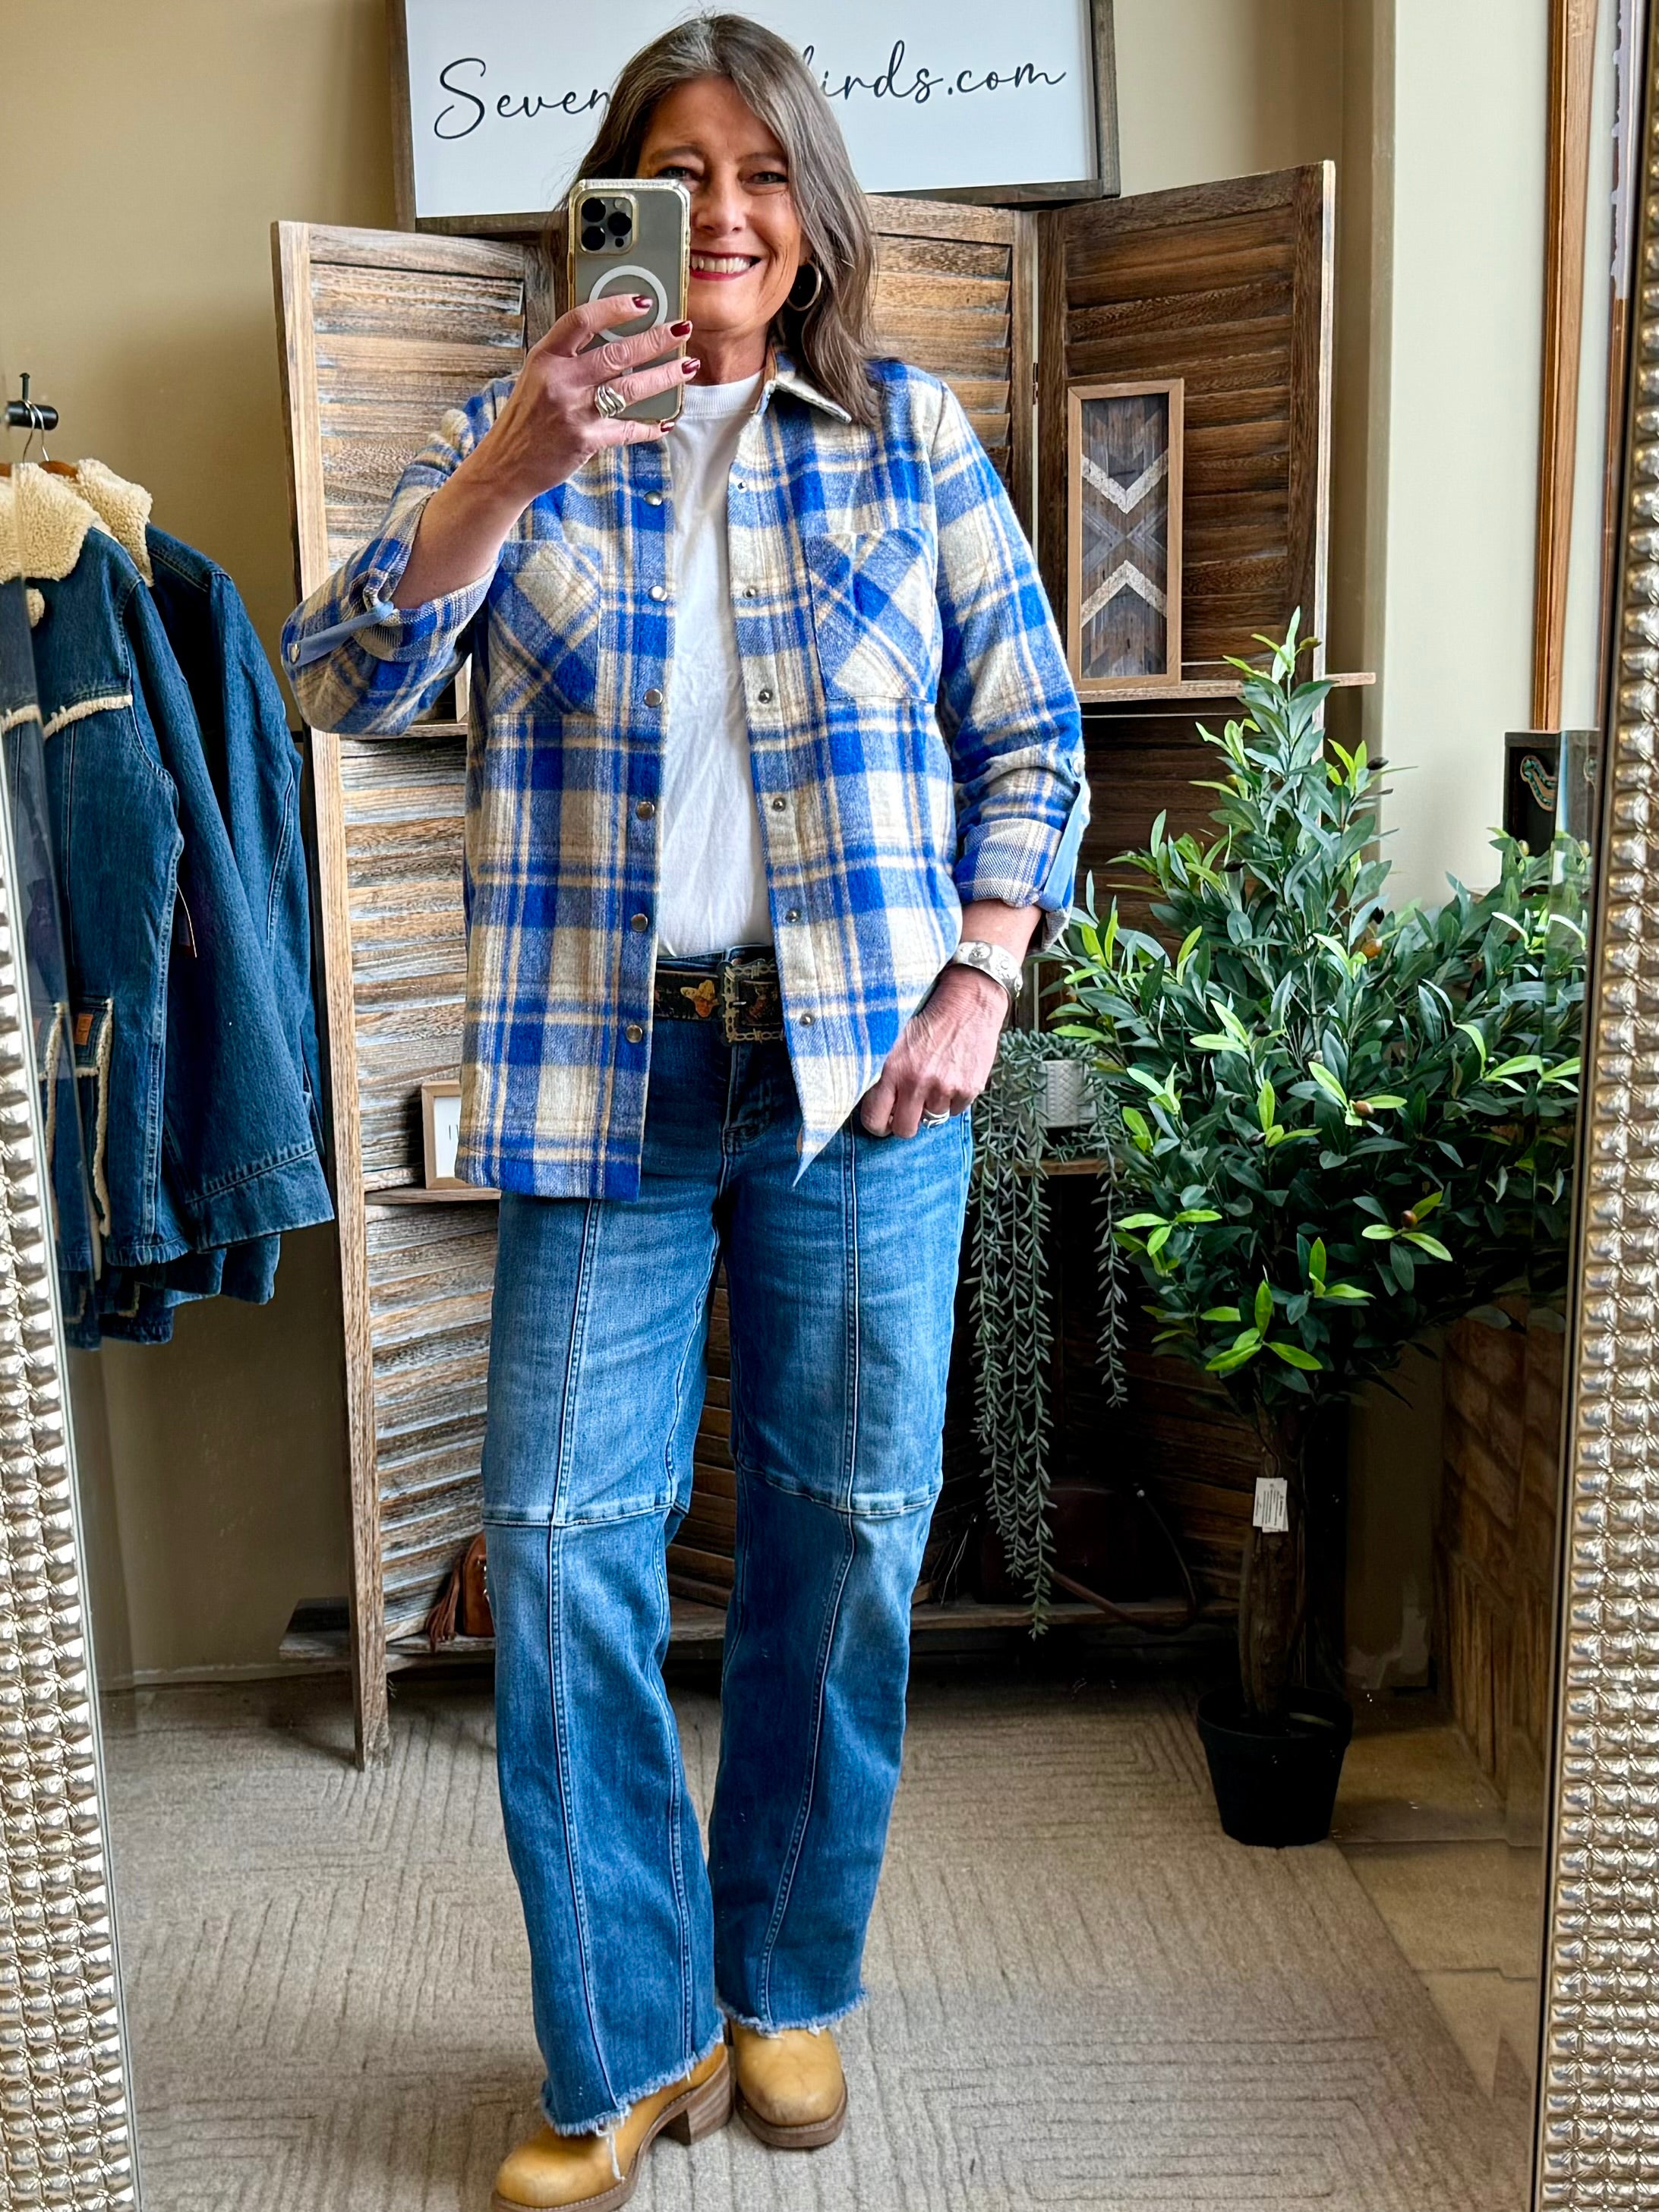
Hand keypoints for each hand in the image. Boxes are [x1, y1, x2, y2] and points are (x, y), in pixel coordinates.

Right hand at [477, 296, 698, 500]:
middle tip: (681, 329)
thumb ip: (568, 357)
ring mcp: (574, 411)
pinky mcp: (586, 440)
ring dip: (664, 377)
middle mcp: (561, 381)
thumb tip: (611, 336)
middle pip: (617, 353)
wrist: (507, 463)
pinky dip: (649, 427)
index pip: (583, 320)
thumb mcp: (537, 375)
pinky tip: (665, 421)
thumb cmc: (525, 417)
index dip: (615, 306)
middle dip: (656, 339)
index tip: (643, 301)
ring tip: (687, 367)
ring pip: (630, 389)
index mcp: (546, 357)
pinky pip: (627, 430)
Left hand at [859, 965, 1006, 1137]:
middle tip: (909, 1110)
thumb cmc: (929, 1017)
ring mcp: (944, 1088)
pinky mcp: (968, 1089)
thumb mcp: (896, 1040)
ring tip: (937, 1077)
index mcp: (892, 1070)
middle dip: (906, 1123)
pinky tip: (954, 1074)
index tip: (883, 1122)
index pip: (874, 1118)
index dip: (878, 1125)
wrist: (968, 1002)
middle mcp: (917, 1082)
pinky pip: (955, 1110)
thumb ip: (887, 1073)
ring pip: (933, 1118)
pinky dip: (953, 1098)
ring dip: (932, 1104)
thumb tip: (881, 1106)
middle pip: (905, 1130)